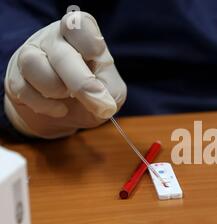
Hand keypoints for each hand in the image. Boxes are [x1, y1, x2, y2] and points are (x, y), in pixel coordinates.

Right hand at [4, 11, 126, 138]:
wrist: (67, 115)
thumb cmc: (92, 95)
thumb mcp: (111, 90)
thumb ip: (109, 90)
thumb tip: (101, 101)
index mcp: (81, 33)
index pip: (81, 25)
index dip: (91, 47)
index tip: (99, 66)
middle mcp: (54, 37)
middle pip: (62, 53)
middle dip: (81, 84)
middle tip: (98, 103)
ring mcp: (31, 53)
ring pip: (34, 64)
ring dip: (56, 89)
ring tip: (67, 97)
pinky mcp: (15, 76)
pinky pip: (23, 89)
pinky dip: (45, 106)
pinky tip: (58, 108)